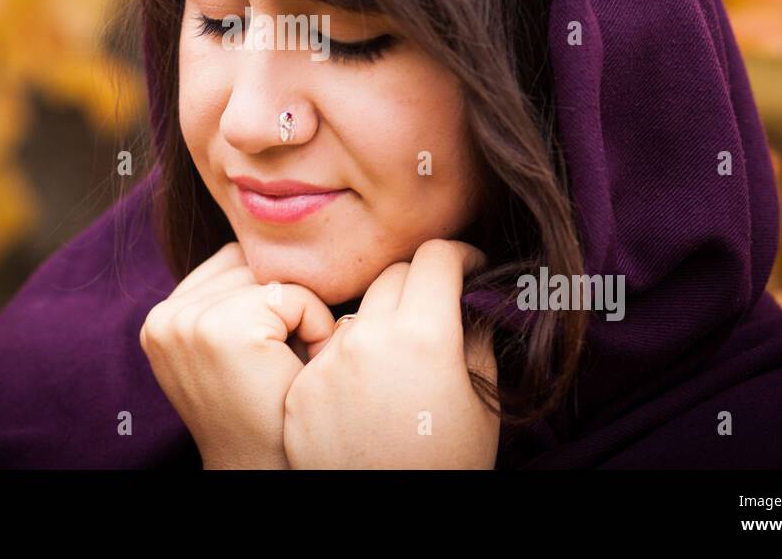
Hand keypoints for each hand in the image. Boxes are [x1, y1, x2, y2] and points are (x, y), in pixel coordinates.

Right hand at [139, 241, 335, 468]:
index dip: (268, 298)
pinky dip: (314, 325)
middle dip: (283, 302)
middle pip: (250, 262)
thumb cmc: (266, 408)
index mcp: (161, 317)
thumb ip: (236, 295)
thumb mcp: (234, 347)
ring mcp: (190, 321)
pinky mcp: (225, 328)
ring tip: (290, 363)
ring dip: (301, 313)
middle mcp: (165, 315)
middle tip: (283, 361)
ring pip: (274, 275)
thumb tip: (276, 222)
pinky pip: (294, 295)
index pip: (232, 263)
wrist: (263, 470)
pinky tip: (298, 368)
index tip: (266, 354)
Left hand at [282, 239, 499, 468]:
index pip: (437, 258)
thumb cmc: (448, 465)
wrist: (389, 525)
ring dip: (379, 322)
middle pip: (394, 276)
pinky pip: (326, 353)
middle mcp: (369, 338)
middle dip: (420, 283)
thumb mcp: (481, 400)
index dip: (460, 255)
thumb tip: (470, 301)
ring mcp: (327, 363)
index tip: (468, 266)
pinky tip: (365, 391)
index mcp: (424, 334)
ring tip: (398, 361)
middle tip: (436, 308)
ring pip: (357, 313)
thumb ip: (475, 337)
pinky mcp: (300, 390)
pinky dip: (347, 360)